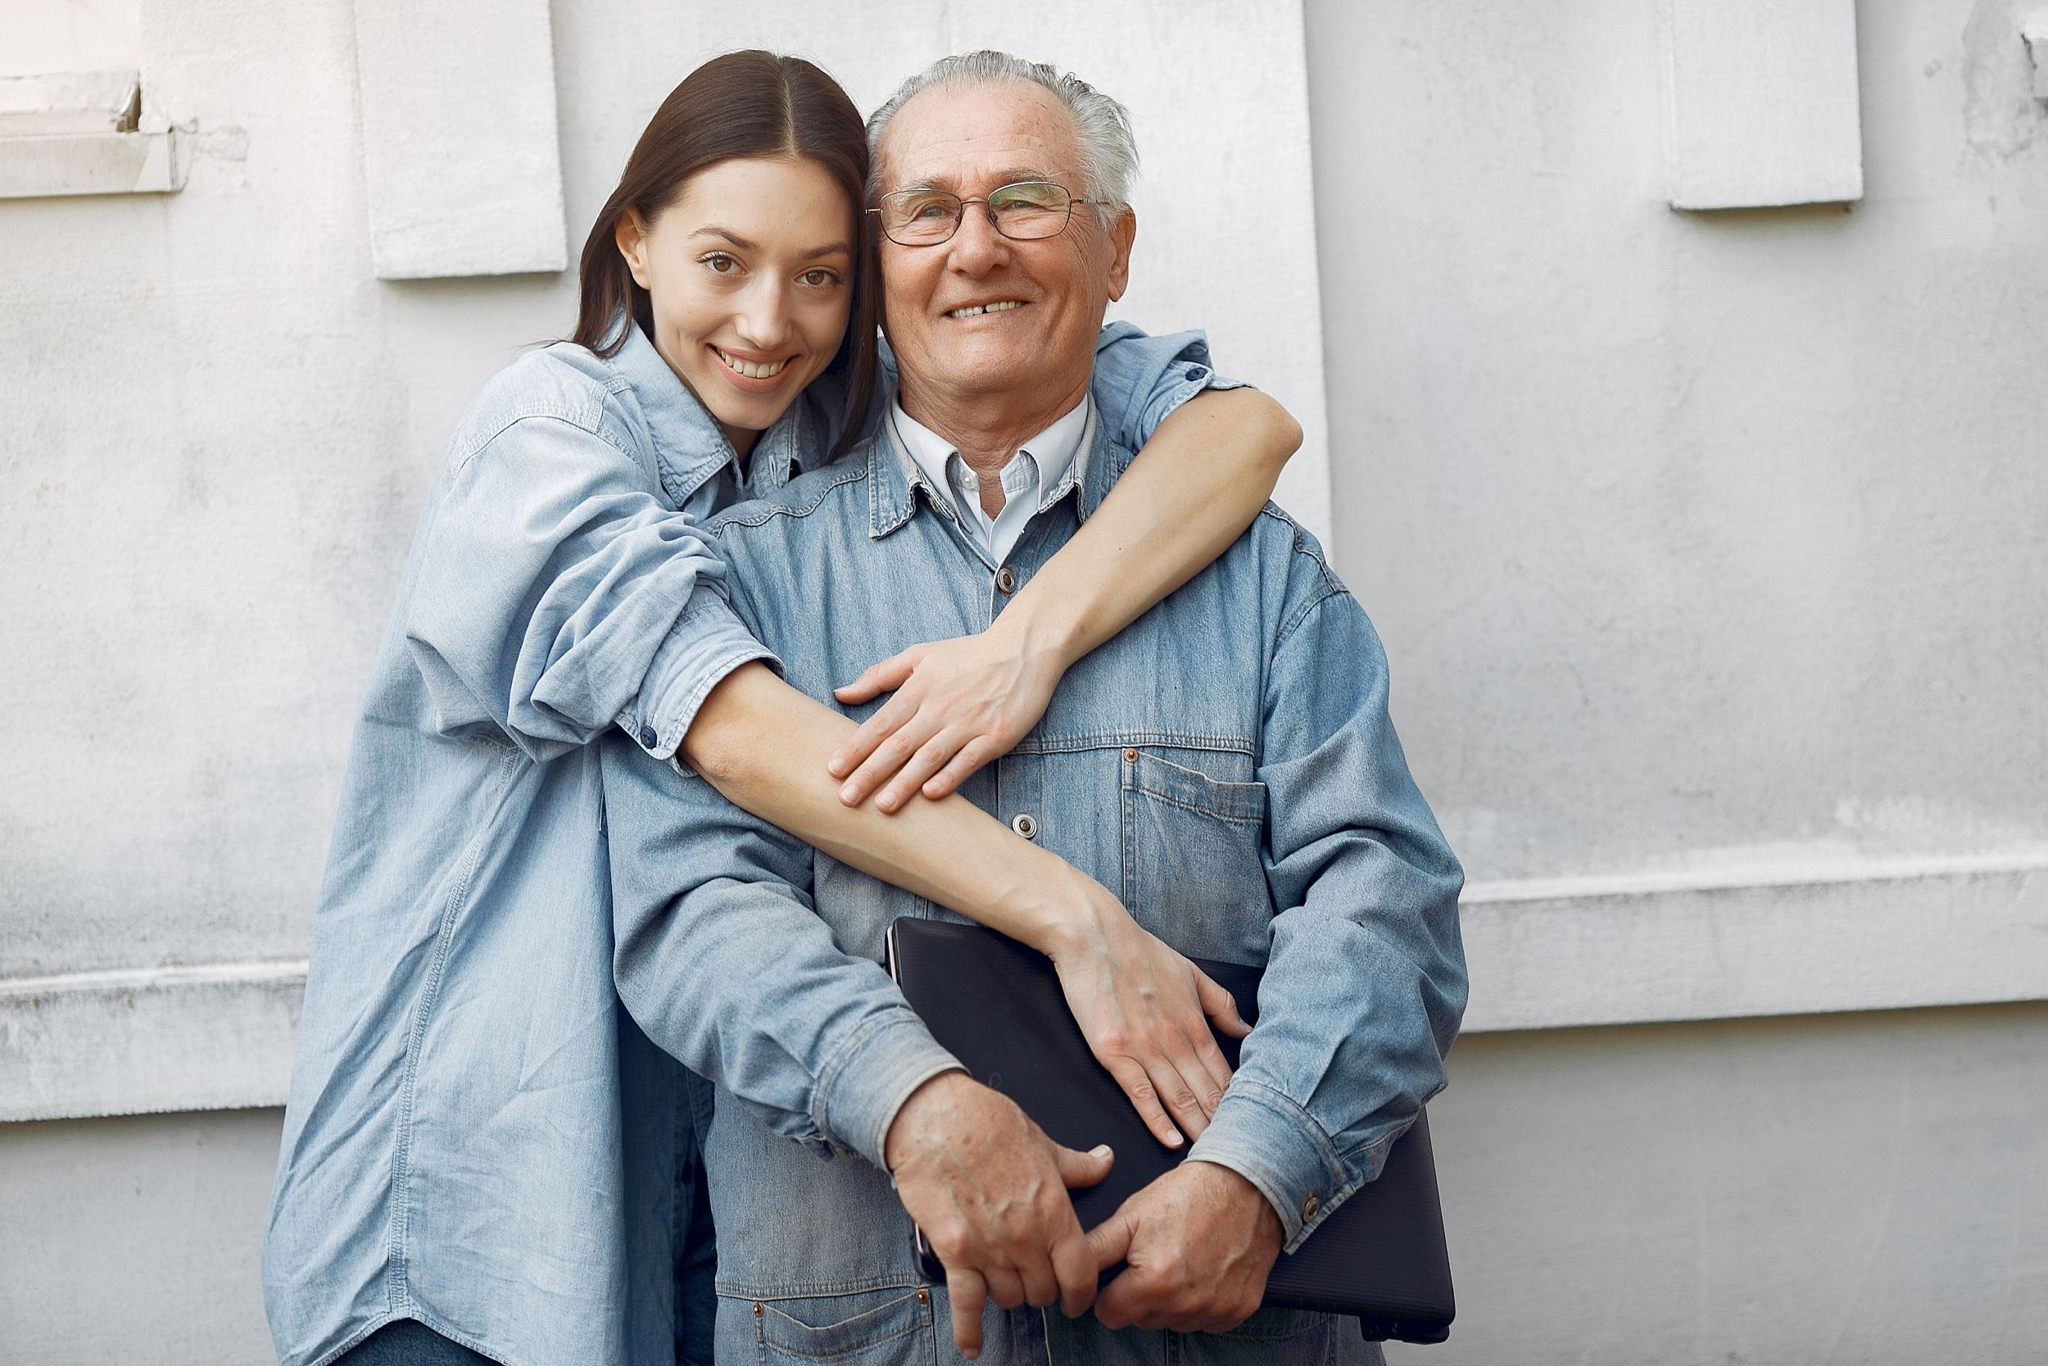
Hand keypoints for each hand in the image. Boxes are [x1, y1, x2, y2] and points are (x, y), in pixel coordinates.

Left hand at [829, 622, 1062, 811]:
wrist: (1023, 650)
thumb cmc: (968, 654)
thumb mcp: (919, 655)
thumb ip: (879, 675)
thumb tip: (840, 692)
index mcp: (918, 688)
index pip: (880, 723)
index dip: (855, 748)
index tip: (832, 770)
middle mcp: (940, 707)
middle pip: (899, 745)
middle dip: (870, 773)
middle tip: (846, 798)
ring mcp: (968, 723)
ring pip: (929, 757)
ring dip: (905, 783)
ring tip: (882, 806)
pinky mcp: (995, 736)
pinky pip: (968, 760)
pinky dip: (950, 777)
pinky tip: (931, 795)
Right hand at [885, 1072, 1113, 1358]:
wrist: (936, 1117)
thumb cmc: (990, 1123)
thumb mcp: (1044, 1143)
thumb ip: (1077, 1166)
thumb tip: (1107, 1160)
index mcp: (1054, 1210)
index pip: (1080, 1272)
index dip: (1082, 1293)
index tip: (1078, 1300)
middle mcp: (1026, 1237)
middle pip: (1045, 1291)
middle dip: (1044, 1291)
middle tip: (1038, 1282)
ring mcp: (990, 1247)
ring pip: (1010, 1298)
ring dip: (1011, 1296)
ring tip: (1007, 1285)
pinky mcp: (954, 1251)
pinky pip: (966, 1302)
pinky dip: (968, 1329)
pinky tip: (972, 1347)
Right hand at [1041, 886, 1251, 1148]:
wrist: (1093, 936)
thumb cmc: (1140, 952)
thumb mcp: (1191, 972)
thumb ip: (1220, 1004)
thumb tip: (1247, 1032)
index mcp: (1194, 1022)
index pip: (1223, 1073)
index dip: (1238, 1103)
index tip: (1251, 1126)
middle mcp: (1174, 1039)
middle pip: (1206, 1092)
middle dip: (1224, 1125)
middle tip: (1241, 1154)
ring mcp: (1143, 1048)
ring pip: (1178, 1098)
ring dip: (1198, 1129)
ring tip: (1214, 1157)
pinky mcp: (1113, 1052)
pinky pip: (1140, 1094)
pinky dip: (1158, 1120)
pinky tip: (1173, 1142)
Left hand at [1087, 1161, 1283, 1333]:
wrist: (1246, 1184)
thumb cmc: (1186, 1195)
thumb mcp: (1132, 1214)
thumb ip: (1095, 1249)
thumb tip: (1065, 1270)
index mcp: (1152, 1283)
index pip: (1109, 1315)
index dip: (1109, 1292)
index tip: (1122, 1270)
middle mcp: (1184, 1305)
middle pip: (1142, 1320)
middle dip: (1140, 1296)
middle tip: (1154, 1257)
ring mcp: (1215, 1311)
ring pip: (1173, 1322)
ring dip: (1171, 1301)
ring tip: (1181, 1260)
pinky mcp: (1239, 1310)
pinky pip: (1206, 1321)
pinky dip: (1201, 1303)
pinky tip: (1204, 1270)